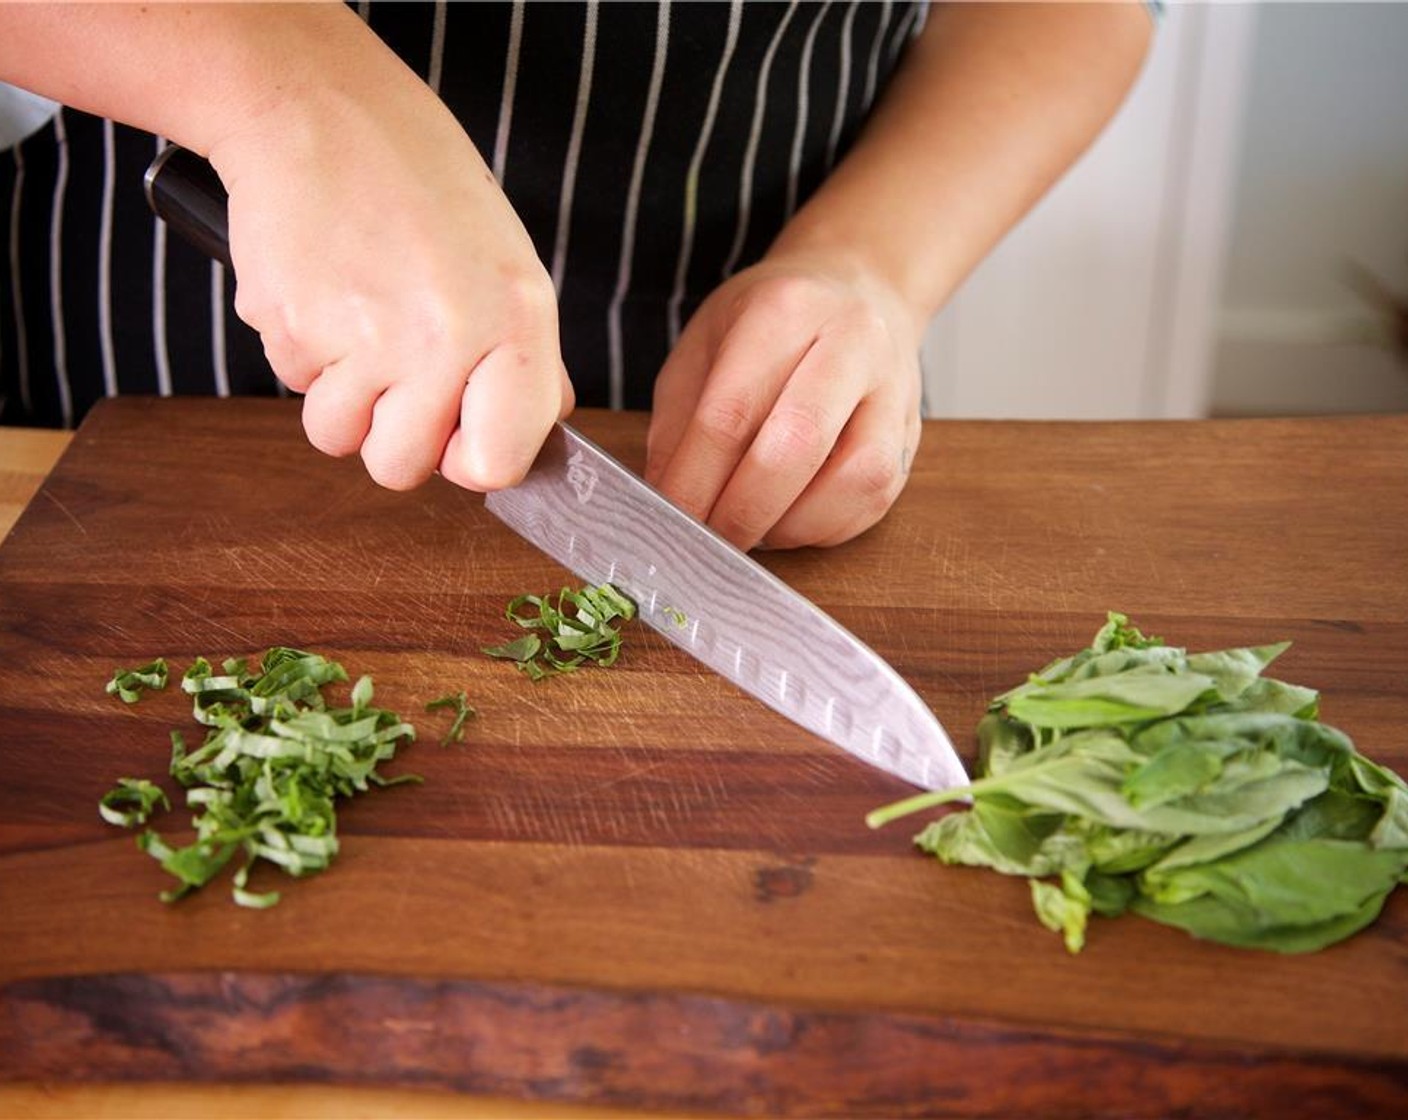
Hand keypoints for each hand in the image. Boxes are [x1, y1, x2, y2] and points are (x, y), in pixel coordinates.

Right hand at [210, 58, 571, 492]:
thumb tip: (540, 427)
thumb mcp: (506, 261)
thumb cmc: (417, 180)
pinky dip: (302, 352)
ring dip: (340, 398)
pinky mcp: (294, 327)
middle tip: (394, 370)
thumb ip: (527, 356)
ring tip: (357, 324)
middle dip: (390, 434)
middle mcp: (447, 338)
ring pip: (337, 438)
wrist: (315, 107)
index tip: (457, 431)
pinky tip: (322, 289)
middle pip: (402, 469)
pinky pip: (294, 385)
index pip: (497, 462)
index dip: (470, 459)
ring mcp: (367, 338)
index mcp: (515, 321)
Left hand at [645, 252, 922, 549]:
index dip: (694, 481)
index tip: (671, 520)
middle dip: (743, 510)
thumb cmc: (771, 322)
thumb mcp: (704, 344)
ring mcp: (893, 389)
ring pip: (854, 480)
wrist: (859, 288)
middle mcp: (852, 342)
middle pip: (797, 444)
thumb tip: (666, 498)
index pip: (731, 413)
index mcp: (784, 309)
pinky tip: (789, 519)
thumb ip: (680, 421)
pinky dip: (823, 527)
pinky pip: (873, 500)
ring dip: (792, 524)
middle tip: (708, 538)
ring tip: (753, 529)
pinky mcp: (911, 434)